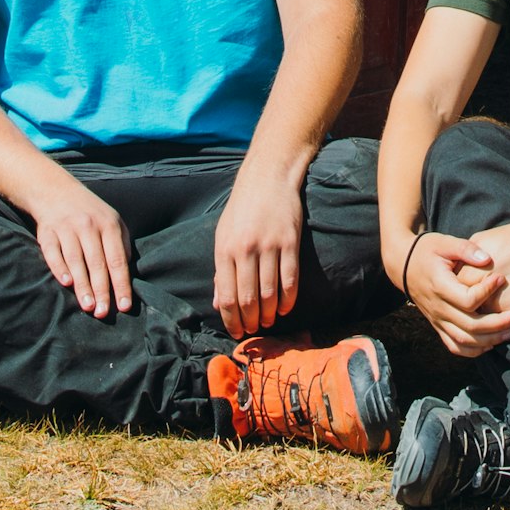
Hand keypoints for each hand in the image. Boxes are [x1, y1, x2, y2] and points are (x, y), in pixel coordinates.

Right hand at [32, 179, 134, 320]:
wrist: (56, 190)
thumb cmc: (90, 212)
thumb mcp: (112, 220)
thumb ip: (122, 244)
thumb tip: (126, 273)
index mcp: (108, 224)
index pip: (117, 260)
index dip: (121, 284)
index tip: (124, 306)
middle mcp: (88, 226)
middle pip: (97, 263)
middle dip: (102, 290)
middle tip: (104, 313)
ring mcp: (66, 228)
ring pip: (76, 261)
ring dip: (82, 285)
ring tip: (88, 306)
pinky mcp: (47, 232)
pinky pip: (53, 252)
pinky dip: (59, 267)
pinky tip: (66, 283)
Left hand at [213, 155, 309, 334]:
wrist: (267, 177)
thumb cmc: (242, 209)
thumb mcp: (223, 236)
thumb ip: (221, 271)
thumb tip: (219, 303)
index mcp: (224, 249)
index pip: (226, 296)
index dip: (231, 320)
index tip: (237, 332)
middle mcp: (245, 249)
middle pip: (247, 299)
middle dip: (251, 321)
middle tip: (255, 330)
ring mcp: (269, 245)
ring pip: (269, 293)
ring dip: (270, 314)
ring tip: (269, 321)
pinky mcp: (290, 242)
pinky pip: (290, 279)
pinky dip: (288, 300)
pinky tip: (286, 308)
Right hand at [403, 229, 509, 358]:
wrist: (403, 265)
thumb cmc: (427, 250)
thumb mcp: (444, 242)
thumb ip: (466, 249)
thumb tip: (488, 259)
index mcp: (440, 286)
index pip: (467, 300)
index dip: (487, 292)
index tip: (502, 278)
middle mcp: (438, 307)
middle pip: (470, 325)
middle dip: (498, 323)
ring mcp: (437, 320)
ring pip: (464, 340)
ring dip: (489, 340)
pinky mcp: (437, 325)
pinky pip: (454, 346)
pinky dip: (473, 350)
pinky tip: (491, 344)